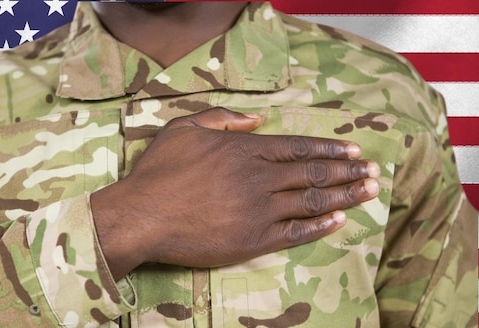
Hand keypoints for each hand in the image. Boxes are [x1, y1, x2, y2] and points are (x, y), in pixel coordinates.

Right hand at [91, 107, 379, 279]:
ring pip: (311, 201)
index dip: (329, 148)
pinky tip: (338, 222)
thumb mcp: (185, 128)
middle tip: (372, 172)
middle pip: (312, 173)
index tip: (353, 150)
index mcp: (244, 149)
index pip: (298, 147)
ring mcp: (259, 210)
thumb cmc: (159, 172)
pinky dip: (319, 227)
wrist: (142, 216)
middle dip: (347, 171)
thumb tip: (256, 119)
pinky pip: (295, 233)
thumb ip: (222, 118)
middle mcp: (259, 178)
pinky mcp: (253, 239)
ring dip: (344, 196)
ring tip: (368, 192)